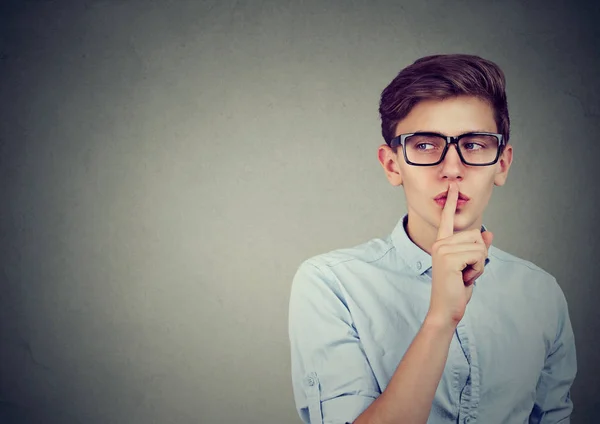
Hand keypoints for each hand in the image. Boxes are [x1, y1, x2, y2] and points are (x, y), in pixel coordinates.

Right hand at [428, 181, 492, 325]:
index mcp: (442, 243)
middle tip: (465, 272)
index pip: (446, 219)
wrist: (446, 309)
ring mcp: (442, 250)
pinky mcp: (448, 258)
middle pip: (475, 235)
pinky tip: (464, 279)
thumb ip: (477, 248)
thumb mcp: (470, 266)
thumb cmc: (456, 288)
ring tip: (464, 276)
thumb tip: (488, 233)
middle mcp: (440, 243)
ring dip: (479, 264)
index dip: (451, 202)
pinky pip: (478, 255)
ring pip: (479, 246)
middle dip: (479, 256)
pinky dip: (478, 270)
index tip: (453, 186)